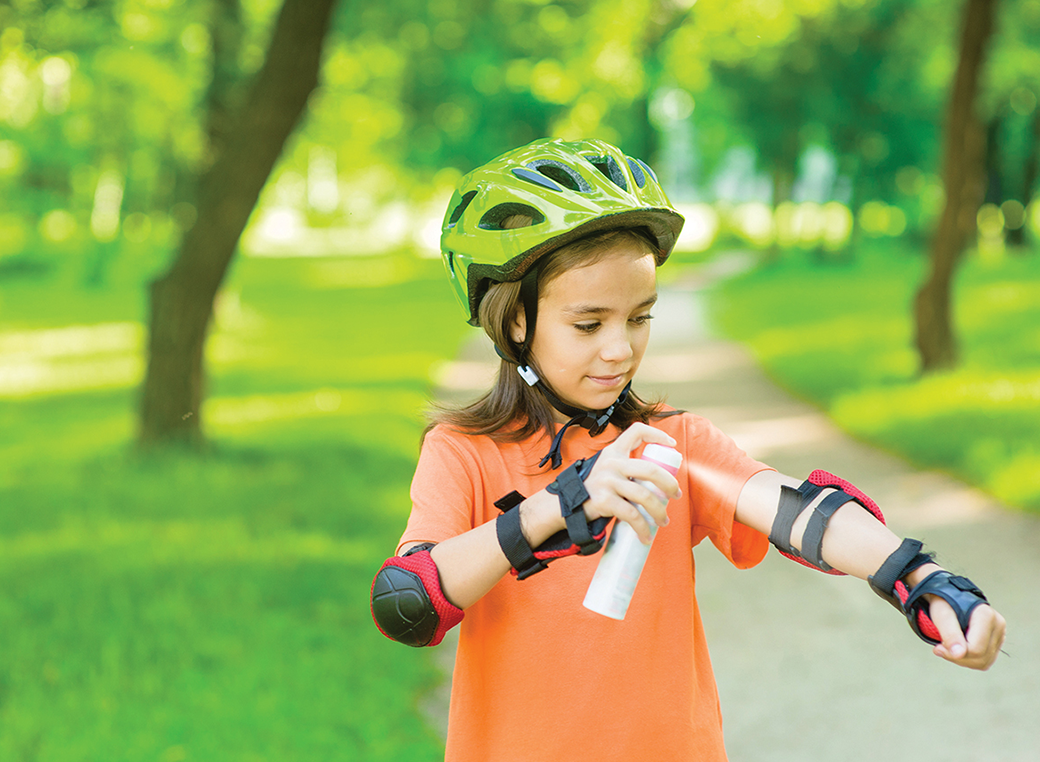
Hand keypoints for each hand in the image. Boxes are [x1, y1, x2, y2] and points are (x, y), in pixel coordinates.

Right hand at [579, 423, 680, 543]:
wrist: (567, 505)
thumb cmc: (594, 488)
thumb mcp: (607, 468)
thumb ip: (626, 467)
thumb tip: (658, 478)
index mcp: (614, 451)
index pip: (636, 431)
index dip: (657, 434)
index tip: (671, 444)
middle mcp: (611, 463)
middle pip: (650, 469)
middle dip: (669, 484)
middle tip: (675, 495)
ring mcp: (607, 482)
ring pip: (644, 496)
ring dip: (659, 511)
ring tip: (663, 520)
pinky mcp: (604, 501)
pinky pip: (631, 515)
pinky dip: (642, 528)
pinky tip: (646, 535)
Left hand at [927, 596, 1006, 669]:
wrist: (950, 597)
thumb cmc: (945, 604)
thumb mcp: (942, 616)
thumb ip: (950, 634)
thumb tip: (959, 654)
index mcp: (987, 615)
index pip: (976, 649)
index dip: (954, 654)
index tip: (938, 647)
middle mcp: (998, 625)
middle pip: (981, 658)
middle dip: (957, 658)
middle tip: (941, 647)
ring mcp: (999, 634)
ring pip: (984, 662)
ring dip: (962, 660)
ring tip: (949, 646)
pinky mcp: (996, 642)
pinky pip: (984, 661)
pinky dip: (968, 659)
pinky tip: (957, 648)